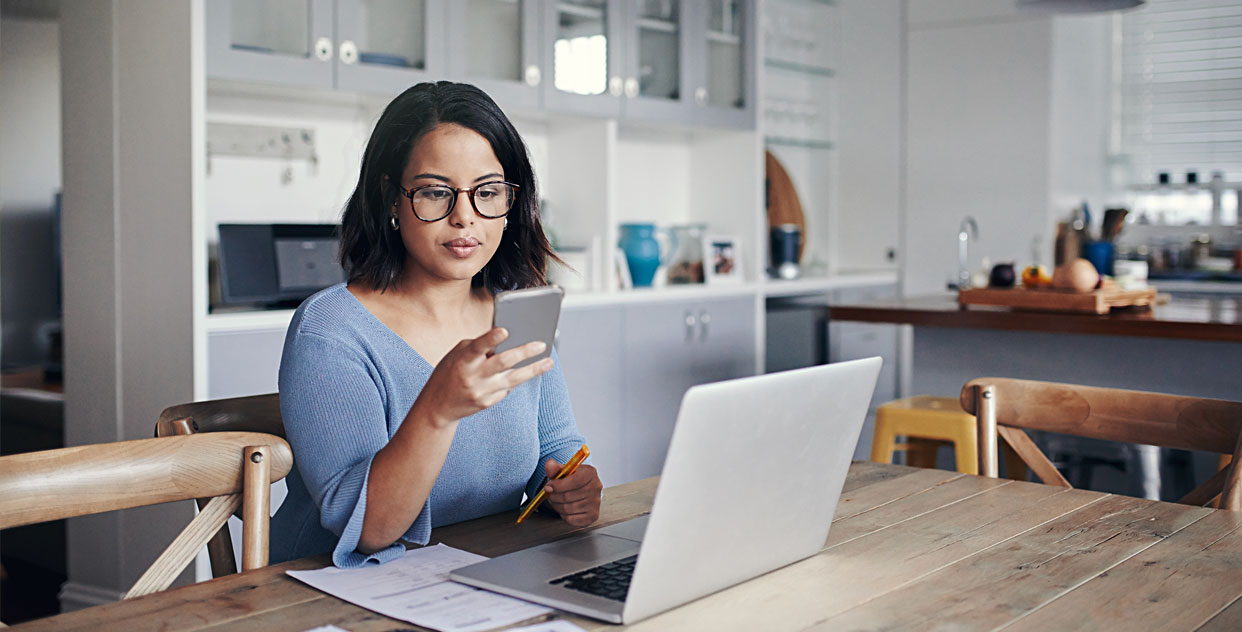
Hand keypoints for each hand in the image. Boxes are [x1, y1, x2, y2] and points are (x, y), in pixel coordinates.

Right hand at [415, 328, 553, 426]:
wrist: (438, 406)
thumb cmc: (450, 372)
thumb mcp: (457, 354)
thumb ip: (478, 346)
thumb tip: (506, 339)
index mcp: (462, 360)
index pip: (477, 347)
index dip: (490, 339)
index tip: (505, 330)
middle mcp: (472, 376)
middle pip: (502, 363)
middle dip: (524, 352)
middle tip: (541, 344)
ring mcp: (481, 391)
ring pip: (512, 379)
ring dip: (533, 370)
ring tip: (548, 362)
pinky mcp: (488, 402)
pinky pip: (507, 388)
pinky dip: (513, 379)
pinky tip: (522, 373)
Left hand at [542, 459, 601, 526]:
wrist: (580, 490)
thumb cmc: (570, 479)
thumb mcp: (563, 471)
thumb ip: (555, 468)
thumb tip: (549, 465)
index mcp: (590, 473)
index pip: (575, 481)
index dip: (558, 486)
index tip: (548, 487)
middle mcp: (596, 487)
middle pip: (569, 496)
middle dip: (554, 496)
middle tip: (550, 495)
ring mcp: (596, 503)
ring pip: (569, 508)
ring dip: (557, 506)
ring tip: (555, 501)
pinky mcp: (593, 516)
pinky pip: (572, 519)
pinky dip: (564, 515)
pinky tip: (564, 509)